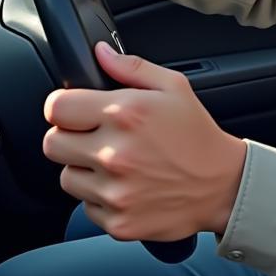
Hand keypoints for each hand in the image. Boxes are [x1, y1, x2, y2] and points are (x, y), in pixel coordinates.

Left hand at [43, 42, 247, 241]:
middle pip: (53, 144)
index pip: (57, 108)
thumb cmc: (197, 134)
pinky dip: (101, 198)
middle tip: (94, 136)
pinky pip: (86, 206)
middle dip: (69, 137)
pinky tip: (127, 186)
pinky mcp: (117, 222)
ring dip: (84, 170)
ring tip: (115, 163)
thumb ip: (132, 67)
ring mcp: (114, 191)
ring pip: (66, 177)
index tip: (74, 110)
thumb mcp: (174, 88)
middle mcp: (115, 154)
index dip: (63, 106)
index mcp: (125, 114)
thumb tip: (99, 53)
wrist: (222, 186)